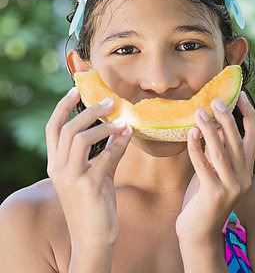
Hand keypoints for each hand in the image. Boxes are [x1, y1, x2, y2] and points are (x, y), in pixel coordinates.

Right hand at [45, 88, 131, 254]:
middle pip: (68, 128)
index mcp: (56, 164)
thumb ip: (106, 151)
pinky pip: (104, 156)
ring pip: (81, 138)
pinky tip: (129, 135)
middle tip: (110, 101)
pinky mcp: (88, 186)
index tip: (76, 90)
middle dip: (89, 111)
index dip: (63, 107)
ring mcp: (71, 177)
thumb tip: (121, 127)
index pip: (53, 128)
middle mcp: (58, 169)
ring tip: (122, 120)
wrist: (94, 236)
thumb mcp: (98, 173)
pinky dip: (118, 143)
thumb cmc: (96, 203)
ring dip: (104, 125)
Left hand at [176, 91, 254, 243]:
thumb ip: (218, 152)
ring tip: (199, 112)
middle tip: (216, 101)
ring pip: (221, 152)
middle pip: (238, 141)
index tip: (241, 96)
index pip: (254, 136)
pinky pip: (204, 166)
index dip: (249, 114)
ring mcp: (231, 187)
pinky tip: (190, 134)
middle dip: (227, 118)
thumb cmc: (204, 198)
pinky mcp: (214, 194)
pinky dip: (196, 148)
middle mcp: (243, 177)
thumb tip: (213, 124)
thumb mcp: (215, 172)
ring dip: (209, 130)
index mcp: (247, 170)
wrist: (199, 233)